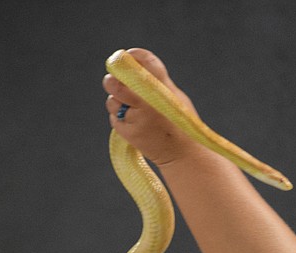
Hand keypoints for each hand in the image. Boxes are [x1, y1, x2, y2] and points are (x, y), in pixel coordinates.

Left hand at [103, 48, 203, 167]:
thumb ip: (155, 81)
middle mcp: (150, 101)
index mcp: (165, 88)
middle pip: (117, 82)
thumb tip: (131, 63)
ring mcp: (138, 118)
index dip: (133, 56)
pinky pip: (115, 118)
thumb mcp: (175, 96)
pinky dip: (120, 119)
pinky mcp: (129, 133)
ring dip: (117, 103)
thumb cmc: (179, 122)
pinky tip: (135, 124)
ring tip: (133, 111)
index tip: (127, 56)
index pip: (145, 62)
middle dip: (112, 81)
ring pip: (113, 101)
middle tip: (113, 81)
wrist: (183, 154)